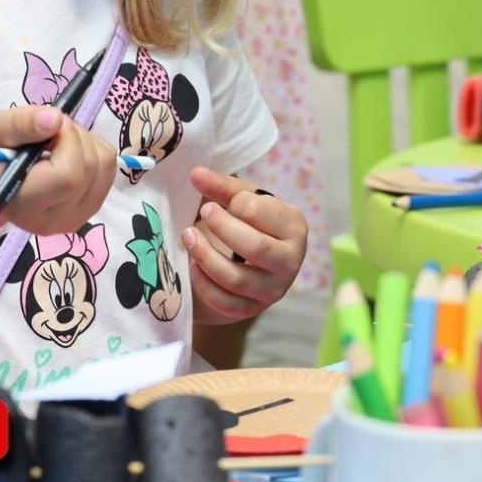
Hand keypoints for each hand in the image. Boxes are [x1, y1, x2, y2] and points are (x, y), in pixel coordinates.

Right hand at [0, 106, 115, 235]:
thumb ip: (21, 124)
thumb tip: (55, 119)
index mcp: (25, 207)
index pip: (68, 176)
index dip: (67, 140)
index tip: (49, 128)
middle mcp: (54, 221)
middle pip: (90, 168)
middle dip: (75, 135)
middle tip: (50, 132)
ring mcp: (76, 219)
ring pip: (104, 165)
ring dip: (86, 141)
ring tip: (56, 143)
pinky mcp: (91, 209)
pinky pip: (109, 168)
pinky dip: (94, 150)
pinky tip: (68, 153)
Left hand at [183, 167, 307, 322]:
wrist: (257, 260)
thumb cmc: (252, 222)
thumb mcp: (242, 199)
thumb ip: (221, 186)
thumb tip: (195, 173)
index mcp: (294, 226)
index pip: (259, 211)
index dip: (233, 203)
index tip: (218, 201)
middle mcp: (291, 260)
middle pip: (253, 247)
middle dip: (220, 227)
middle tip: (203, 213)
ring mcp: (274, 289)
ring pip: (236, 279)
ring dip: (205, 256)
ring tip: (187, 237)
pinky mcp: (254, 309)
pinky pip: (226, 303)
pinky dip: (204, 285)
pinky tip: (193, 267)